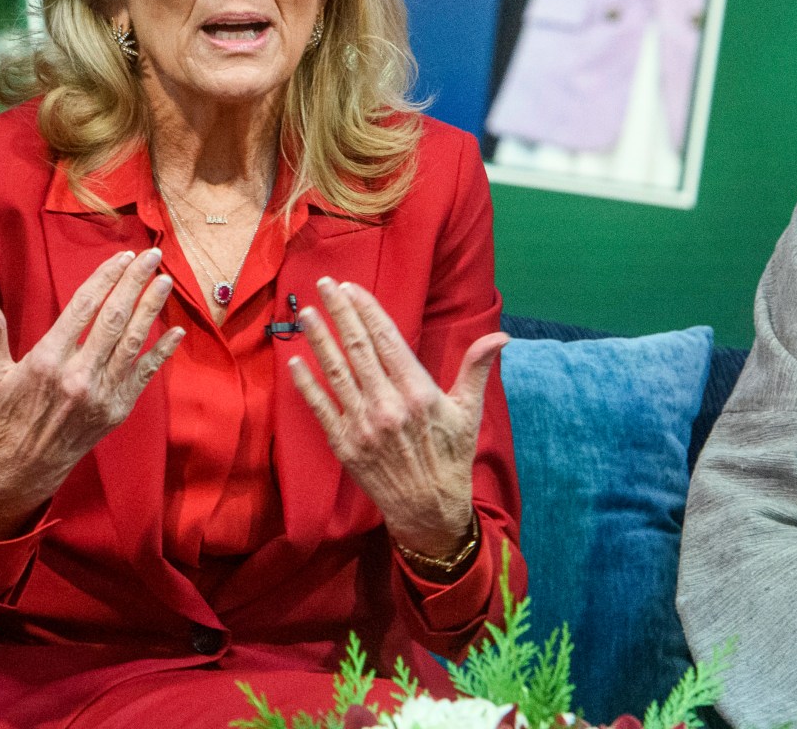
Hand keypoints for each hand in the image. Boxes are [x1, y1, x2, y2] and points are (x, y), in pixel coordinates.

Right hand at [0, 249, 181, 538]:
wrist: (23, 470)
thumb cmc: (3, 419)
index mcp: (47, 360)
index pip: (83, 307)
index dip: (105, 278)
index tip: (121, 257)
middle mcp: (78, 375)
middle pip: (113, 318)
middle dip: (134, 283)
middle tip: (152, 256)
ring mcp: (101, 394)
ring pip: (132, 342)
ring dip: (151, 309)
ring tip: (164, 282)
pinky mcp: (117, 411)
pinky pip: (144, 376)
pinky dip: (162, 353)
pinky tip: (177, 331)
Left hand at [287, 276, 505, 567]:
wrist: (429, 511)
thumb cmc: (450, 458)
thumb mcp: (468, 413)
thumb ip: (476, 370)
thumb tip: (501, 337)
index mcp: (419, 393)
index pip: (387, 340)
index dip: (367, 310)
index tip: (352, 287)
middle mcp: (388, 406)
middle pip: (358, 348)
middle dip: (340, 313)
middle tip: (324, 284)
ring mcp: (363, 426)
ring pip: (336, 372)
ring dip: (319, 340)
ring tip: (306, 313)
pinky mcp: (345, 445)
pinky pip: (321, 407)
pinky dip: (306, 384)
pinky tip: (295, 361)